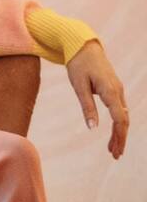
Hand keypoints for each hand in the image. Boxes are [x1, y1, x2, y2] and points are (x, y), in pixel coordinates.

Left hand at [66, 39, 128, 159]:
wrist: (84, 46)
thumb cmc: (78, 65)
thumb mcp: (78, 86)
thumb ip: (87, 107)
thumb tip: (92, 128)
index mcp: (109, 90)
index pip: (119, 117)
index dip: (118, 135)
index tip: (115, 149)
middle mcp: (117, 90)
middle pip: (124, 119)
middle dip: (121, 138)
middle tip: (115, 156)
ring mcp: (117, 89)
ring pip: (123, 115)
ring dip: (119, 133)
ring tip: (113, 150)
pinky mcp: (114, 89)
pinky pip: (120, 109)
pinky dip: (118, 123)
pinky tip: (114, 134)